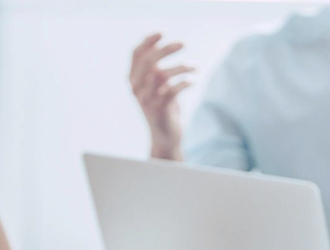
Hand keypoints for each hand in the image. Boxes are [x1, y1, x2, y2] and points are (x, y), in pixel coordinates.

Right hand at [129, 33, 192, 159]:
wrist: (165, 137)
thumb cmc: (164, 108)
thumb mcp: (158, 87)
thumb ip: (157, 70)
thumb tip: (164, 47)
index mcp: (134, 80)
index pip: (136, 55)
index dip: (148, 42)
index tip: (161, 33)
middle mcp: (137, 88)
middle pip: (148, 61)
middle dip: (165, 49)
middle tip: (183, 44)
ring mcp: (146, 99)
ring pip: (161, 75)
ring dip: (181, 67)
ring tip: (195, 67)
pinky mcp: (159, 109)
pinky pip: (171, 90)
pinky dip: (184, 83)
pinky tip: (193, 81)